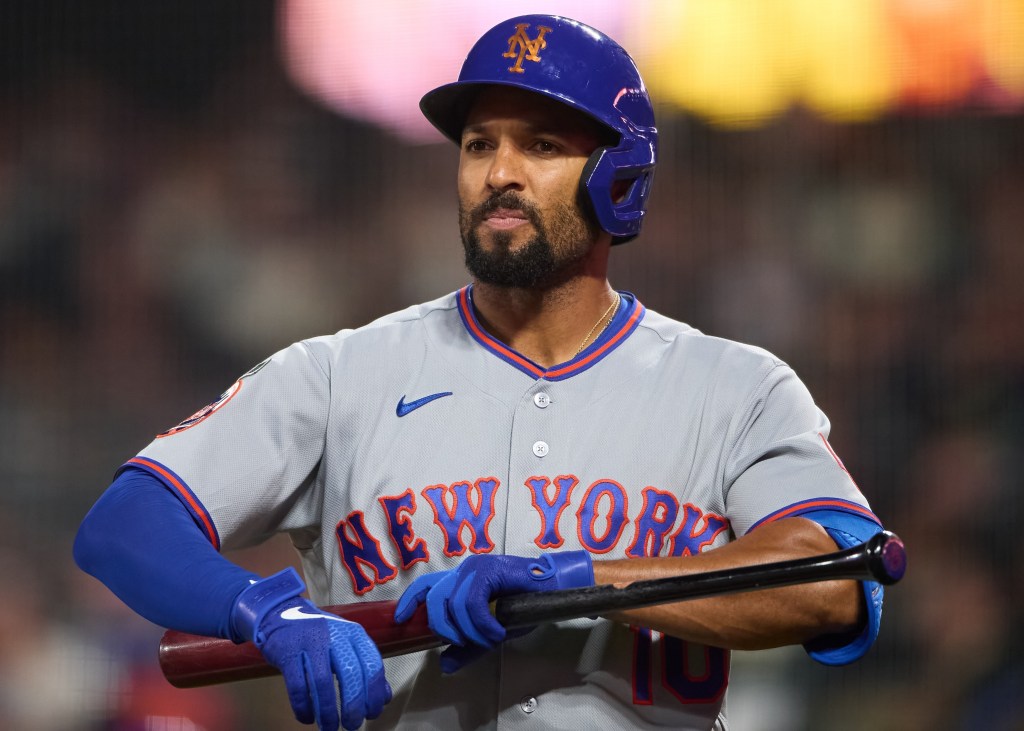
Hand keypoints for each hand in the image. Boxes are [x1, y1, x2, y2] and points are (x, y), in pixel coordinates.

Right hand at [232, 569, 391, 730]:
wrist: (281, 613)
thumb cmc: (319, 635)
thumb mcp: (347, 643)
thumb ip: (366, 667)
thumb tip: (385, 697)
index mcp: (354, 633)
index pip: (372, 665)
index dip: (374, 693)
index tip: (371, 713)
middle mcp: (335, 635)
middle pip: (350, 675)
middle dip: (353, 706)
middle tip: (352, 725)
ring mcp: (310, 642)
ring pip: (322, 682)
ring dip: (327, 711)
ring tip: (329, 726)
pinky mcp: (288, 652)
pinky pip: (298, 686)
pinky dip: (304, 707)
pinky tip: (307, 717)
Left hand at [393, 551, 592, 672]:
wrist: (553, 591)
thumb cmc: (524, 606)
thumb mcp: (489, 632)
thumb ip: (468, 647)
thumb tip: (444, 665)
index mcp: (460, 581)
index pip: (426, 586)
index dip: (409, 601)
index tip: (400, 619)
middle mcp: (464, 570)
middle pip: (435, 600)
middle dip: (446, 628)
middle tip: (469, 641)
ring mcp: (476, 567)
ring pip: (454, 605)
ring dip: (471, 630)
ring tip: (492, 637)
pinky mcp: (489, 570)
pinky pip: (473, 602)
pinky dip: (483, 623)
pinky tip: (497, 631)